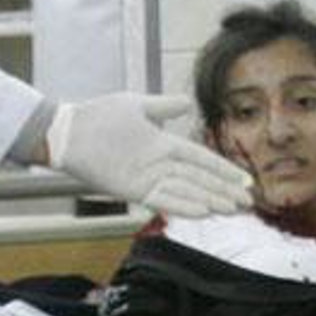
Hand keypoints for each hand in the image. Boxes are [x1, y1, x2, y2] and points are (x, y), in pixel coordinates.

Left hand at [43, 93, 251, 216]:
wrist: (66, 132)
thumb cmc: (99, 116)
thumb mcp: (137, 105)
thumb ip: (164, 108)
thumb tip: (188, 103)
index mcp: (164, 144)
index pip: (201, 160)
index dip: (223, 171)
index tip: (245, 181)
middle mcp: (160, 164)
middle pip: (199, 180)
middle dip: (224, 192)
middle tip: (248, 205)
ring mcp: (147, 178)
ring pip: (187, 192)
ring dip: (210, 201)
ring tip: (233, 211)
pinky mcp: (133, 190)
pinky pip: (164, 200)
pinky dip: (184, 206)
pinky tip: (204, 212)